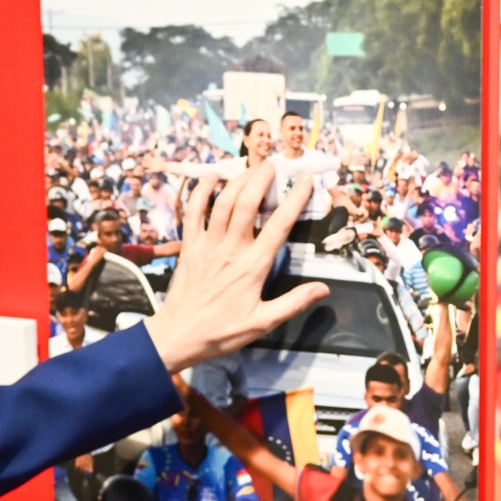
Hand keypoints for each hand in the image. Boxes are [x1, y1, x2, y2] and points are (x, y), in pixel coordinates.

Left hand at [142, 164, 329, 371]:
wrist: (178, 336)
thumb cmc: (220, 332)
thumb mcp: (263, 323)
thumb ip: (294, 303)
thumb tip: (322, 289)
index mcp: (252, 267)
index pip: (279, 226)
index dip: (294, 200)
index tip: (305, 181)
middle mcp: (230, 250)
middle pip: (247, 203)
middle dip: (262, 178)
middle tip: (274, 164)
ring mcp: (207, 245)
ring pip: (222, 202)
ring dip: (238, 180)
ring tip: (251, 168)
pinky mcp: (189, 247)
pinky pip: (193, 212)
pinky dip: (201, 191)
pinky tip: (212, 177)